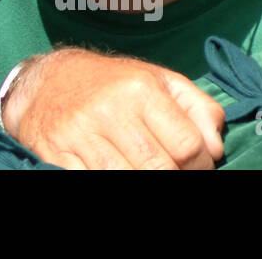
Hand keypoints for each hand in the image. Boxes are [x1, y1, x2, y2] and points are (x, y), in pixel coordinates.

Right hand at [3, 49, 225, 169]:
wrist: (46, 81)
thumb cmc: (112, 83)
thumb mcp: (159, 80)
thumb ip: (199, 108)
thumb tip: (215, 149)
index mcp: (139, 89)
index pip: (189, 146)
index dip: (201, 165)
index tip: (196, 165)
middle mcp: (109, 110)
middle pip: (161, 169)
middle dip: (174, 176)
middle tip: (171, 170)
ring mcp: (80, 134)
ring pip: (128, 180)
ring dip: (141, 181)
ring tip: (144, 169)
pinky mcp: (56, 153)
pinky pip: (93, 180)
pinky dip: (109, 181)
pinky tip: (117, 170)